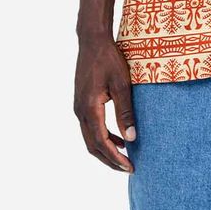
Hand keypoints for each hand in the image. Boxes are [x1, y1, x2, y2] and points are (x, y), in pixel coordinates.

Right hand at [74, 37, 137, 172]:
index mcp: (90, 109)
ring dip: (106, 149)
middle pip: (92, 146)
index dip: (115, 158)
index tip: (130, 167)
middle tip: (128, 168)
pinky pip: (90, 127)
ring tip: (125, 156)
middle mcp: (80, 111)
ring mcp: (79, 107)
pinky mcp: (81, 102)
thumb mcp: (122, 84)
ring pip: (90, 138)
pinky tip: (118, 137)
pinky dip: (102, 137)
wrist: (92, 41)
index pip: (102, 142)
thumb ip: (125, 112)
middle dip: (110, 160)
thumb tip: (131, 138)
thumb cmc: (109, 59)